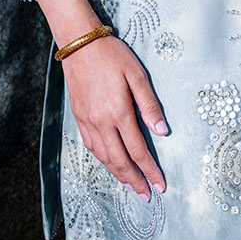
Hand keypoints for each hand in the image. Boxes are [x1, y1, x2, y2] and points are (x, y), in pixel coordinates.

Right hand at [62, 35, 167, 199]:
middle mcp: (101, 122)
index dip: (150, 170)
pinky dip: (102, 160)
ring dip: (117, 174)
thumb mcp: (137, 75)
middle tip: (146, 195)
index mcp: (118, 112)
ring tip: (130, 185)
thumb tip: (162, 131)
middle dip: (134, 180)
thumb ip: (150, 105)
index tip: (160, 185)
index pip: (138, 150)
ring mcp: (87, 121)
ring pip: (103, 157)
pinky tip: (109, 163)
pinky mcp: (78, 117)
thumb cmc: (112, 55)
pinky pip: (91, 146)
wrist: (79, 44)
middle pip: (119, 160)